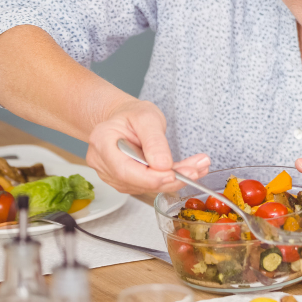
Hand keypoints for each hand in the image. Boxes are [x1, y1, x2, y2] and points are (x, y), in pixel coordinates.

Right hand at [85, 99, 209, 194]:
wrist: (126, 119)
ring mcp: (112, 174)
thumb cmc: (133, 115)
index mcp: (102, 142)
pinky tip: (188, 171)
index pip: (124, 170)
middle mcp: (103, 162)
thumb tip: (163, 165)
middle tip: (196, 170)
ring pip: (145, 186)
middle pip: (136, 181)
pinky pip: (149, 185)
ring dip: (174, 180)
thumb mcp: (147, 116)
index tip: (174, 173)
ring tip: (199, 167)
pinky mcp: (125, 181)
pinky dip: (170, 179)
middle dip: (169, 179)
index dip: (150, 177)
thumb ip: (154, 140)